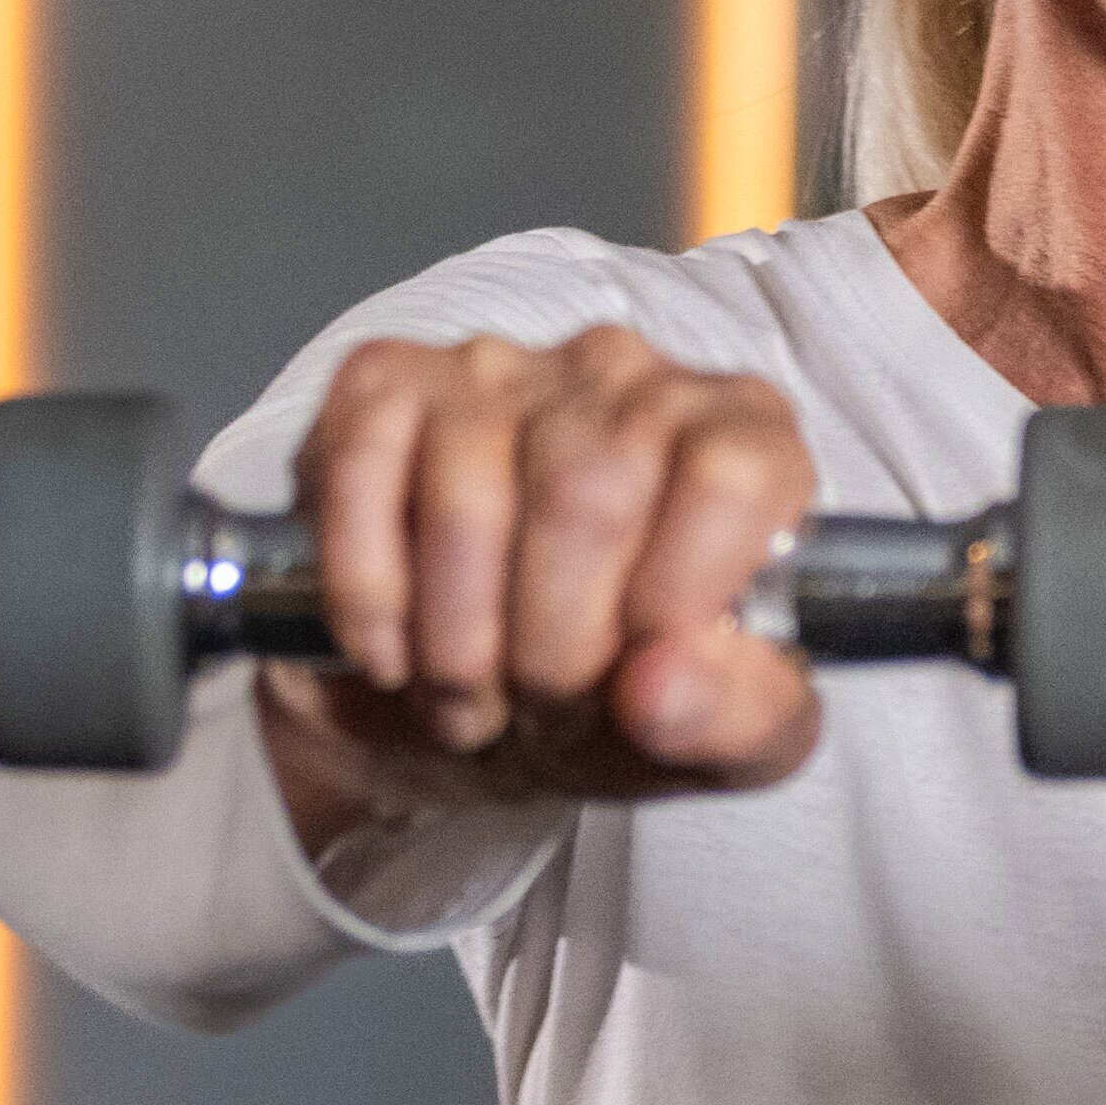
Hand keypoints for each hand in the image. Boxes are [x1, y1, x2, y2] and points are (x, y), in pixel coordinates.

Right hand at [249, 327, 823, 826]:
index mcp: (744, 434)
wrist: (482, 708)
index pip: (731, 476)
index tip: (639, 681)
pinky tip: (395, 655)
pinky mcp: (384, 384)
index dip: (674, 600)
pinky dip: (371, 601)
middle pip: (590, 498)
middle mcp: (628, 375)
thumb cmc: (627, 696)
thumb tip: (665, 685)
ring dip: (457, 648)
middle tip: (548, 712)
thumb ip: (737, 715)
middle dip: (556, 653)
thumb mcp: (727, 736)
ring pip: (468, 506)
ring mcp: (499, 368)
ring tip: (476, 701)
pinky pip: (361, 480)